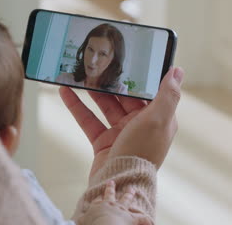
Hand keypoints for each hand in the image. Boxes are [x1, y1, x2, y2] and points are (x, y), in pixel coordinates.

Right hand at [60, 67, 183, 176]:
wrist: (120, 182)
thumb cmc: (142, 151)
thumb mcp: (158, 119)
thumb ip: (167, 94)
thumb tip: (177, 70)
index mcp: (158, 118)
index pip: (148, 92)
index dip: (138, 77)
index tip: (126, 59)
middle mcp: (140, 124)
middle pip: (124, 97)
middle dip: (111, 82)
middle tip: (97, 65)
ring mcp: (120, 133)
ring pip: (104, 106)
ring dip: (92, 91)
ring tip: (80, 75)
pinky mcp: (102, 141)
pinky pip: (88, 120)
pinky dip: (76, 106)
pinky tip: (65, 92)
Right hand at [77, 180, 152, 224]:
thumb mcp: (80, 223)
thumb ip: (77, 222)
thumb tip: (70, 223)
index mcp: (97, 207)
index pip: (97, 200)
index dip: (98, 198)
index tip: (99, 195)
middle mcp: (109, 205)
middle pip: (110, 194)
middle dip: (111, 188)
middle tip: (112, 182)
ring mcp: (121, 210)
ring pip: (126, 199)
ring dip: (129, 194)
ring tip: (132, 189)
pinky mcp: (131, 219)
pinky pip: (142, 219)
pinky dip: (147, 220)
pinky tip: (151, 221)